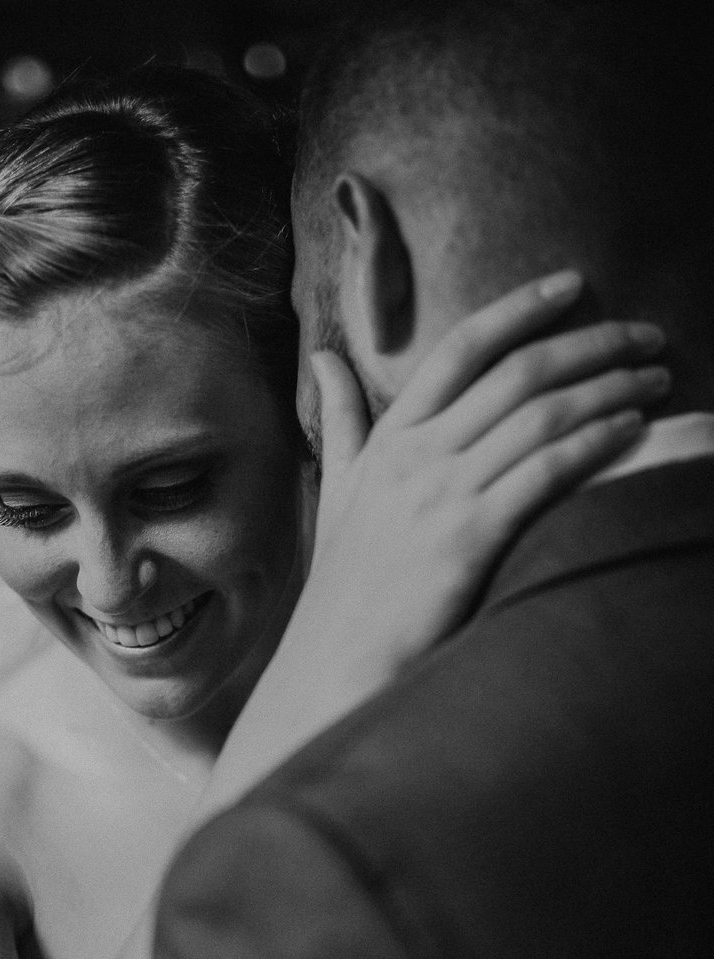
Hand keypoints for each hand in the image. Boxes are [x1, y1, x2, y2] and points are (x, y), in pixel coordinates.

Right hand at [306, 270, 667, 655]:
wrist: (340, 654)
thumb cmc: (346, 579)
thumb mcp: (336, 489)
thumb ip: (341, 420)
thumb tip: (323, 358)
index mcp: (391, 437)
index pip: (460, 348)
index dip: (520, 307)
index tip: (572, 284)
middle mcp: (418, 454)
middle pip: (517, 373)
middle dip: (592, 343)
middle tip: (646, 336)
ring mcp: (443, 494)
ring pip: (541, 416)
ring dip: (609, 390)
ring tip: (656, 379)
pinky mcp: (470, 538)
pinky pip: (545, 473)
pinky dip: (594, 444)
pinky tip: (631, 429)